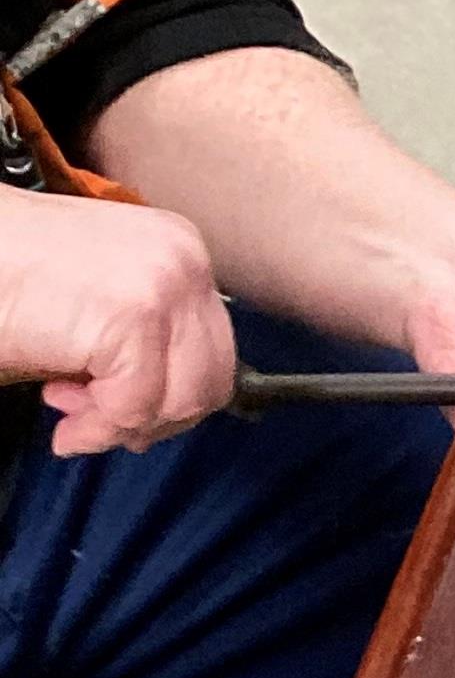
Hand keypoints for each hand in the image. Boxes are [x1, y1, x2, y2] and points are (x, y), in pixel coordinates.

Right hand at [0, 189, 235, 453]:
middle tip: (97, 419)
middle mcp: (185, 261)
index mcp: (180, 248)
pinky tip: (61, 419)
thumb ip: (147, 344)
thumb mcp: (101, 298)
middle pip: (212, 379)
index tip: (123, 410)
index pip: (212, 350)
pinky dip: (97, 429)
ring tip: (68, 413)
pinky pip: (135, 407)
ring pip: (182, 401)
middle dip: (156, 416)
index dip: (170, 396)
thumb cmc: (11, 273)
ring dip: (122, 425)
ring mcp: (165, 287)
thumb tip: (162, 416)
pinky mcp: (134, 317)